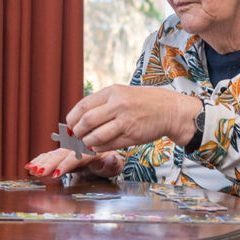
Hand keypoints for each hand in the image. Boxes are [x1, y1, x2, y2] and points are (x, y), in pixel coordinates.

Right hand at [23, 148, 123, 178]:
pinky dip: (40, 160)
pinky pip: (50, 156)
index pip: (77, 157)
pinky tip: (30, 166)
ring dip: (42, 162)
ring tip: (32, 169)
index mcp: (90, 151)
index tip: (57, 173)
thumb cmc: (110, 162)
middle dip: (49, 164)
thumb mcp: (115, 165)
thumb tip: (111, 159)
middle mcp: (76, 149)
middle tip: (38, 171)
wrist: (107, 155)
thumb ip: (113, 164)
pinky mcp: (62, 155)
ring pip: (53, 155)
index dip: (66, 165)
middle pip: (62, 155)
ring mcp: (68, 151)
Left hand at [67, 85, 197, 153]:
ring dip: (87, 142)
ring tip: (87, 142)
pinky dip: (99, 147)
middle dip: (77, 132)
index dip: (72, 118)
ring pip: (96, 136)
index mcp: (113, 92)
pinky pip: (109, 145)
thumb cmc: (142, 102)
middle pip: (86, 121)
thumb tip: (77, 118)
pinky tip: (98, 146)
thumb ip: (101, 103)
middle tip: (77, 136)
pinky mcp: (132, 136)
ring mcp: (126, 121)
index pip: (83, 106)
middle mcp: (118, 105)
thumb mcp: (121, 94)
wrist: (169, 110)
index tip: (70, 124)